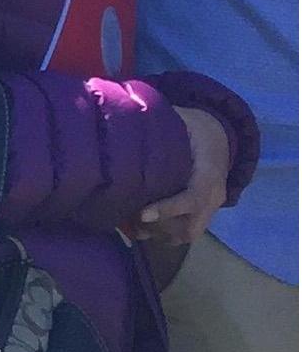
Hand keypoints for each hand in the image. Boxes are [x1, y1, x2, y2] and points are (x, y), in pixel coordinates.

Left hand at [137, 108, 232, 247]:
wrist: (220, 136)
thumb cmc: (197, 127)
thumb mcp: (184, 120)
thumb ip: (162, 124)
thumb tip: (131, 118)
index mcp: (209, 174)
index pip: (193, 198)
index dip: (168, 209)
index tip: (143, 215)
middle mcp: (214, 195)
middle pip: (193, 227)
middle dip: (161, 228)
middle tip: (132, 222)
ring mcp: (211, 206)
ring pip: (189, 233)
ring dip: (161, 234)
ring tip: (133, 227)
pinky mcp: (204, 211)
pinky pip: (188, 230)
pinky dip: (166, 233)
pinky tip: (141, 228)